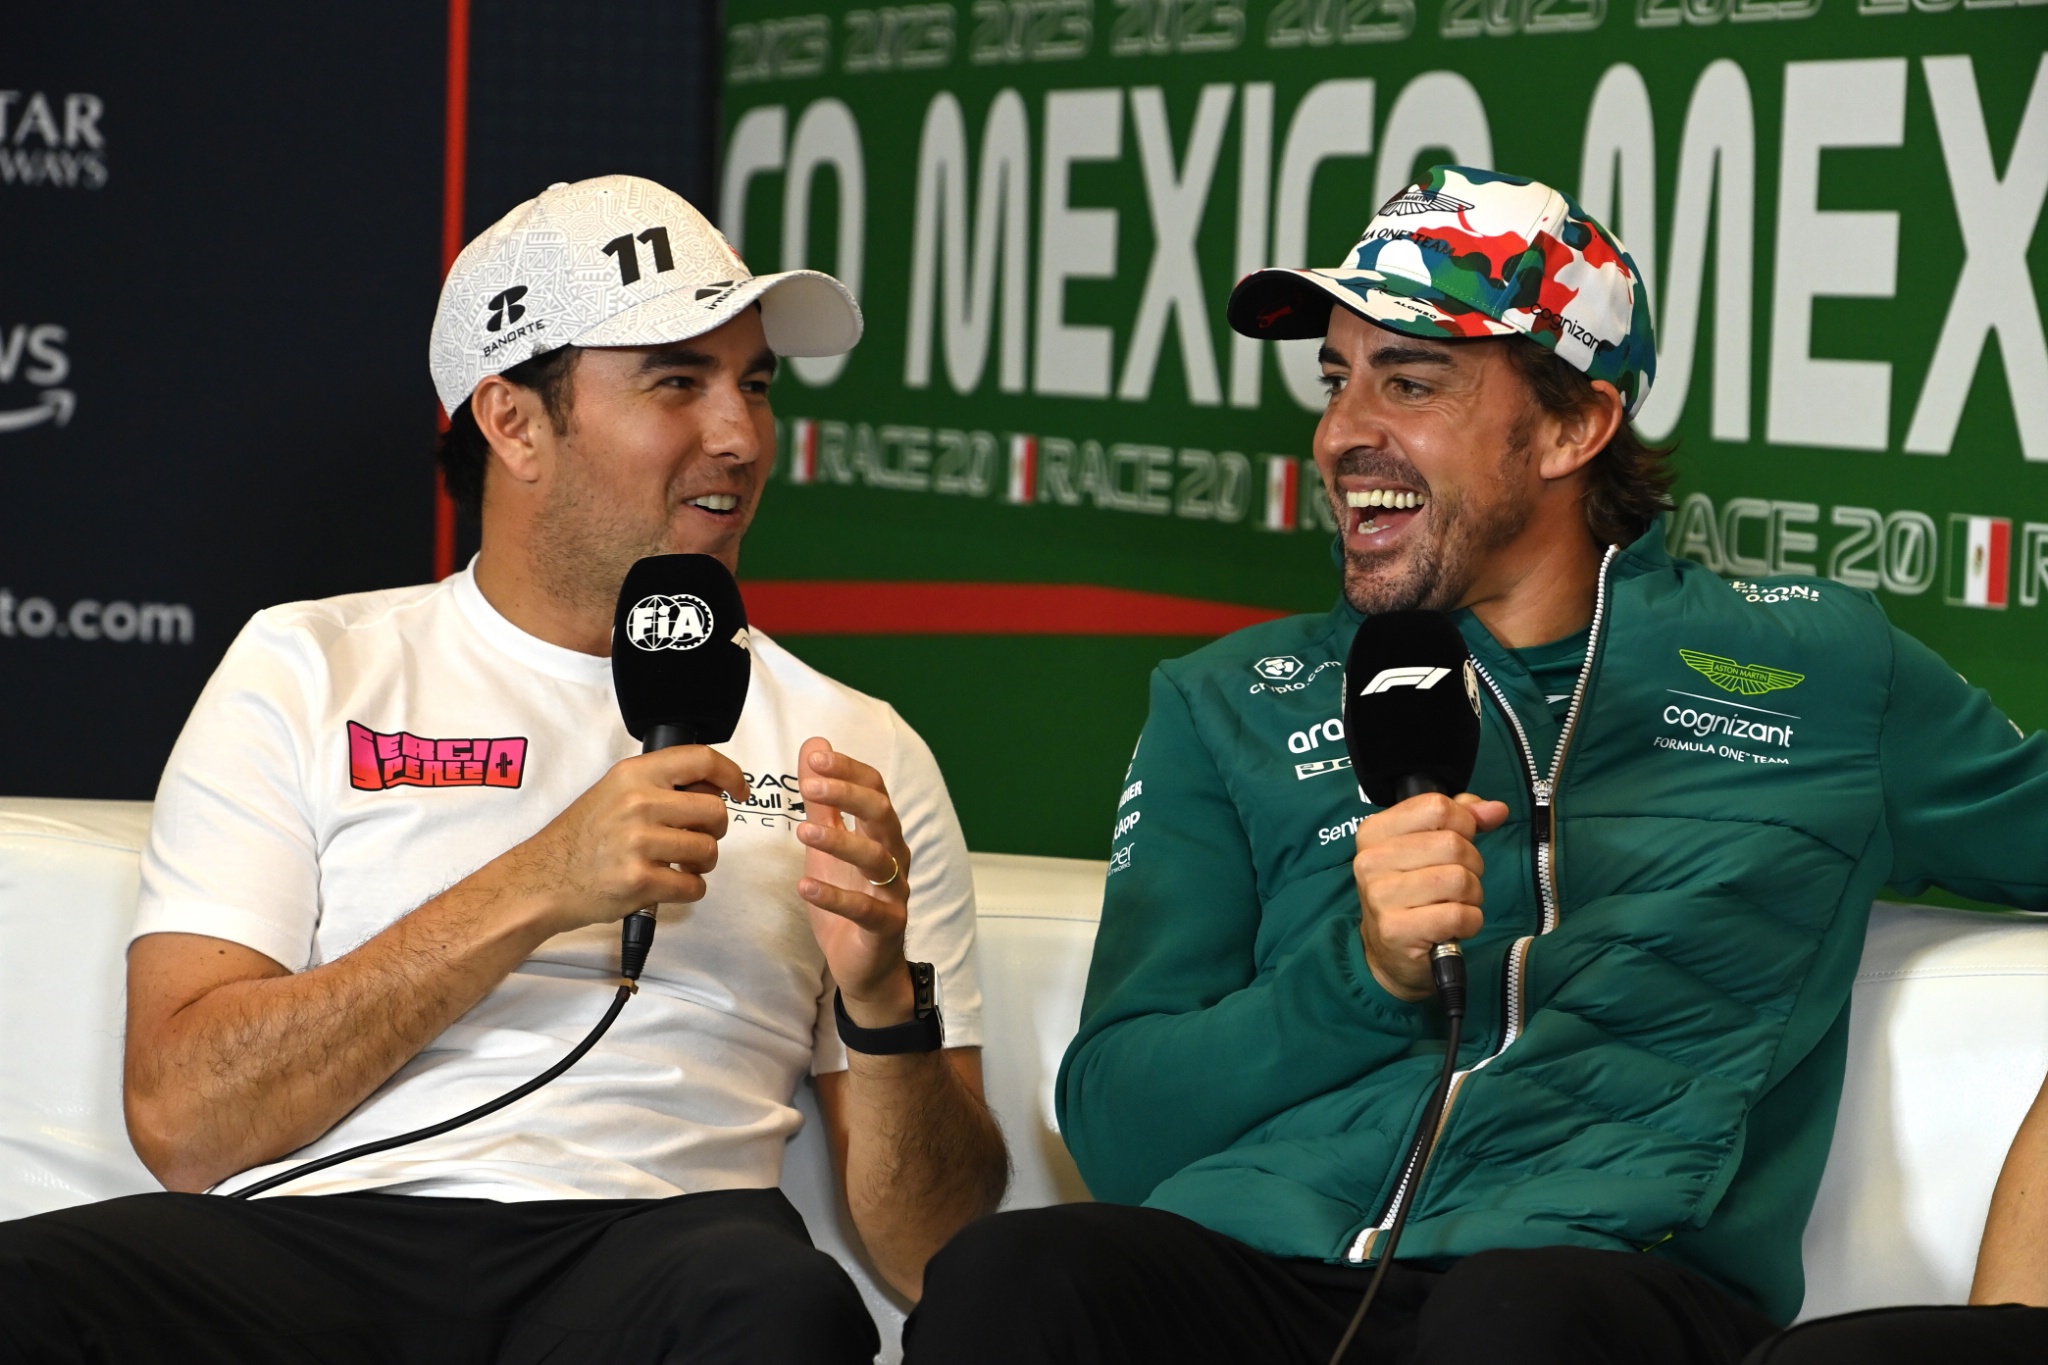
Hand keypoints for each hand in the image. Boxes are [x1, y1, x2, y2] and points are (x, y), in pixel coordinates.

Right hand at [503, 746, 748, 936]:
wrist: (542, 879)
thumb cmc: (580, 838)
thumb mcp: (613, 792)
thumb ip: (657, 785)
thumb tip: (711, 786)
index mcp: (634, 775)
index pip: (700, 760)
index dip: (731, 774)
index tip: (740, 790)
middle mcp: (638, 803)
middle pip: (715, 812)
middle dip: (714, 830)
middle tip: (696, 839)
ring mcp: (639, 842)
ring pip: (709, 851)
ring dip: (702, 863)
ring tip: (680, 865)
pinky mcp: (639, 880)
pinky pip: (693, 886)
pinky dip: (689, 890)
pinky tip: (669, 885)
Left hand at [795, 737, 914, 1027]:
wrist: (865, 966)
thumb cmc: (849, 899)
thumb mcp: (828, 846)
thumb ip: (823, 800)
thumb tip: (816, 746)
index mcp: (882, 834)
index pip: (875, 789)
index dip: (848, 770)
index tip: (816, 756)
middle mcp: (894, 857)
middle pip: (882, 815)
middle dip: (848, 794)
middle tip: (811, 783)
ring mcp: (894, 893)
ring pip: (876, 859)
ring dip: (839, 842)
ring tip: (802, 832)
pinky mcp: (885, 927)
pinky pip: (864, 910)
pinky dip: (835, 897)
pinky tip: (805, 887)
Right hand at [1353, 792, 1510, 1000]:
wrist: (1390, 955)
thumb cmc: (1413, 895)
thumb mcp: (1427, 849)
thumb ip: (1460, 820)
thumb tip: (1496, 809)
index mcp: (1374, 832)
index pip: (1437, 807)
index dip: (1464, 824)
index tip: (1460, 843)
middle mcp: (1371, 861)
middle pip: (1453, 844)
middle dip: (1472, 866)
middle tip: (1457, 884)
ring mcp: (1381, 896)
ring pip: (1460, 880)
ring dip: (1472, 896)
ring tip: (1454, 905)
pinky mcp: (1397, 930)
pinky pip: (1459, 914)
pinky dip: (1470, 922)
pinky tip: (1454, 927)